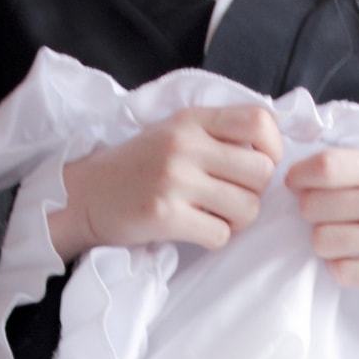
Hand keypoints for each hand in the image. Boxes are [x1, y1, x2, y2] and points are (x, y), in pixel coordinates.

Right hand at [49, 105, 282, 261]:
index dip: (273, 149)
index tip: (258, 168)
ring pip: (247, 208)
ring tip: (213, 217)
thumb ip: (216, 135)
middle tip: (232, 200)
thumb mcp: (174, 133)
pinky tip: (196, 231)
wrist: (84, 195)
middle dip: (255, 193)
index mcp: (192, 119)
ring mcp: (174, 180)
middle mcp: (185, 144)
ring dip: (237, 221)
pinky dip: (215, 239)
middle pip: (262, 172)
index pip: (260, 122)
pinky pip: (220, 235)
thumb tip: (270, 157)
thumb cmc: (137, 168)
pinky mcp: (164, 215)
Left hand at [285, 147, 358, 304]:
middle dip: (309, 211)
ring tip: (339, 236)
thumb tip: (297, 177)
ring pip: (323, 241)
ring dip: (322, 240)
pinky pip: (342, 272)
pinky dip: (338, 266)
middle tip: (322, 214)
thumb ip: (353, 167)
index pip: (326, 167)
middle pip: (316, 207)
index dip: (299, 176)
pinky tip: (351, 257)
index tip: (294, 184)